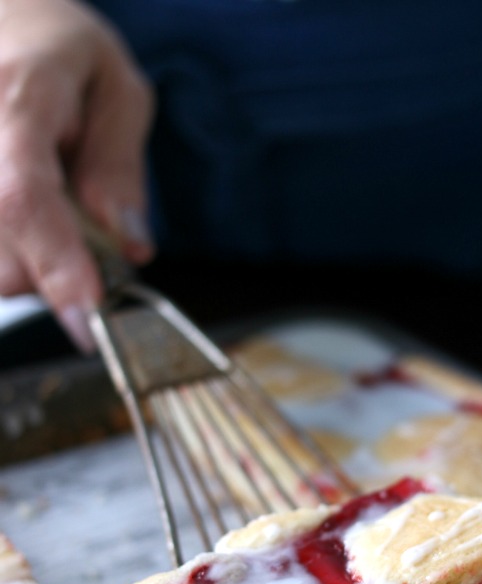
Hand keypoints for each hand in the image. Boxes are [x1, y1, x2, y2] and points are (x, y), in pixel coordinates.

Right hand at [0, 0, 154, 351]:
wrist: (3, 19)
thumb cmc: (62, 53)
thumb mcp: (119, 92)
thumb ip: (121, 168)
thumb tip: (128, 244)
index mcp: (20, 93)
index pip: (24, 196)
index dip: (55, 266)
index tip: (87, 316)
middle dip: (54, 275)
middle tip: (86, 245)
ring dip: (27, 269)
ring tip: (50, 222)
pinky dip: (9, 258)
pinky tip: (25, 228)